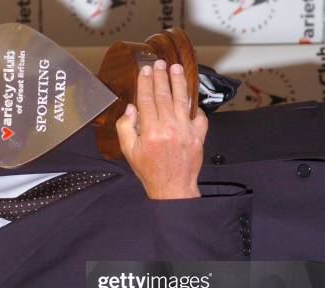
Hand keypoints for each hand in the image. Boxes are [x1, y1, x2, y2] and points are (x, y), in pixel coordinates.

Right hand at [116, 60, 207, 198]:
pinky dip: (195, 105)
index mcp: (150, 132)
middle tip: (160, 63)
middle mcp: (169, 128)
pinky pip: (199, 115)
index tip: (145, 70)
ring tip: (176, 68)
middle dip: (161, 77)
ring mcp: (186, 131)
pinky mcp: (198, 135)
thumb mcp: (129, 152)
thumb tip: (131, 109)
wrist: (172, 187)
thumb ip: (126, 128)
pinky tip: (190, 95)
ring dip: (178, 82)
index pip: (147, 100)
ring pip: (182, 100)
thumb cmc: (149, 170)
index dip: (146, 82)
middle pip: (164, 95)